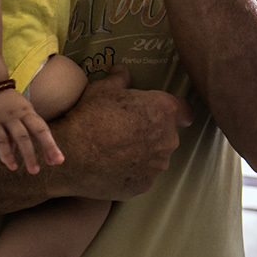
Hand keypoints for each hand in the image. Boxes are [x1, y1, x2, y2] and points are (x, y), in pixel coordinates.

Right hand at [0, 89, 62, 174]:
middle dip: (49, 146)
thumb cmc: (2, 106)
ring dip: (29, 155)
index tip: (58, 160)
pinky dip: (7, 154)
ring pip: (22, 137)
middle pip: (38, 130)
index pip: (43, 130)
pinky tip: (12, 165)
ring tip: (35, 170)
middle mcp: (20, 114)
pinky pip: (1, 140)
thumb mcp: (15, 116)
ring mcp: (6, 117)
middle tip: (56, 162)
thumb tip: (21, 154)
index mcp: (29, 112)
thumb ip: (18, 134)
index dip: (51, 145)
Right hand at [47, 66, 192, 200]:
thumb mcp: (102, 89)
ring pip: (156, 157)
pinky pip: (143, 176)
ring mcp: (157, 165)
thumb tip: (122, 70)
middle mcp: (168, 140)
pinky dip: (132, 172)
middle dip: (152, 133)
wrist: (72, 155)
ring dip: (143, 154)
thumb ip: (119, 79)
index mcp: (163, 111)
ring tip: (116, 151)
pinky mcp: (145, 185)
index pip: (185, 111)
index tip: (164, 115)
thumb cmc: (89, 117)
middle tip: (127, 132)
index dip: (176, 112)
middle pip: (167, 135)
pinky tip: (112, 167)